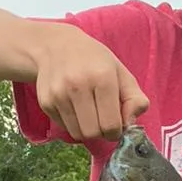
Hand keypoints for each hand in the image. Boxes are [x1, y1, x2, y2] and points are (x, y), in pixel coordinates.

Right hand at [34, 26, 148, 142]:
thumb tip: (130, 125)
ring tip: (89, 113)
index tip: (116, 124)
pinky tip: (74, 107)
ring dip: (86, 130)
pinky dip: (72, 124)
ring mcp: (58, 94)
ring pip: (77, 134)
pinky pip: (64, 128)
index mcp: (102, 78)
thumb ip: (135, 99)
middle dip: (101, 133)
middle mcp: (78, 86)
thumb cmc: (94, 61)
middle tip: (103, 120)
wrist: (56, 46)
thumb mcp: (121, 73)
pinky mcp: (45, 102)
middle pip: (93, 133)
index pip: (111, 125)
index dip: (117, 131)